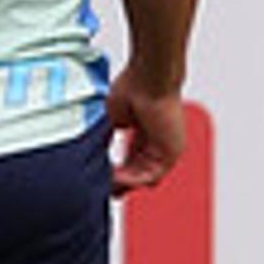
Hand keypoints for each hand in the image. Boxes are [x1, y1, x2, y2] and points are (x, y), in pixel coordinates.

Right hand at [108, 74, 186, 194]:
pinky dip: (132, 180)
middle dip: (119, 182)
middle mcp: (157, 144)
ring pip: (144, 178)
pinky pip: (151, 176)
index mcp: (145, 135)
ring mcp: (166, 149)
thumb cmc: (134, 87)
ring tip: (105, 181)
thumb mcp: (113, 118)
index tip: (99, 175)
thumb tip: (91, 153)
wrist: (149, 78)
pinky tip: (116, 176)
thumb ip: (107, 137)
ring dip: (123, 182)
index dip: (115, 172)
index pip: (132, 162)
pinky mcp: (171, 152)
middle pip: (138, 174)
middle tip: (101, 186)